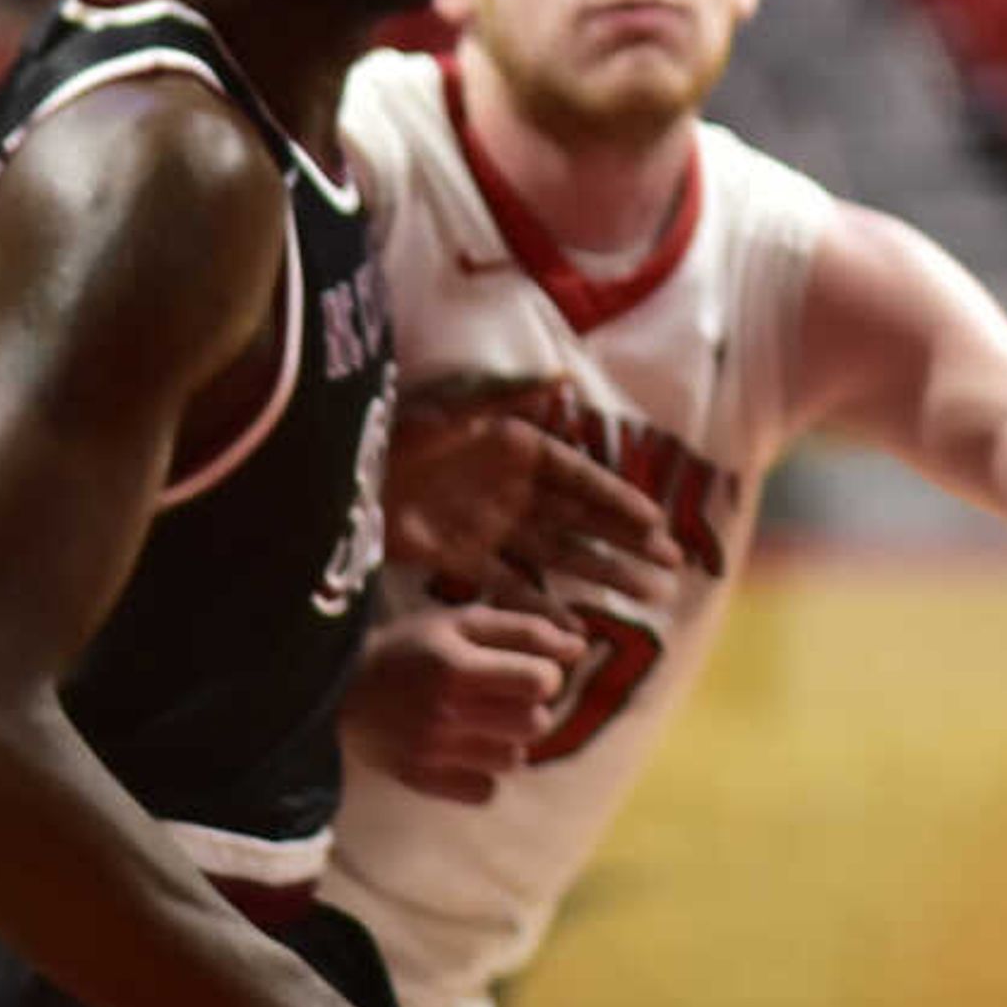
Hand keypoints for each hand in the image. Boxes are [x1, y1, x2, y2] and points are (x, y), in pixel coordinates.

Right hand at [340, 604, 584, 804]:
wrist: (333, 688)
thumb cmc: (408, 648)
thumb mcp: (461, 622)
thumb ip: (524, 630)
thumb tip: (580, 647)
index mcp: (457, 667)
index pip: (542, 682)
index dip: (546, 675)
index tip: (527, 670)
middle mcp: (445, 714)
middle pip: (535, 724)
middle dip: (531, 708)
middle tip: (505, 697)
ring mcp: (431, 752)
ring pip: (514, 760)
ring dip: (509, 741)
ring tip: (482, 723)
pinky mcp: (419, 780)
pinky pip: (484, 792)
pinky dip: (483, 774)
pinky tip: (466, 751)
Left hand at [386, 377, 682, 607]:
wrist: (334, 476)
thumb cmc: (392, 433)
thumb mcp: (448, 409)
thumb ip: (505, 396)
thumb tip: (563, 378)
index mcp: (517, 448)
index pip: (582, 479)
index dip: (620, 502)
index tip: (657, 524)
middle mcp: (512, 488)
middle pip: (583, 521)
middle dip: (629, 544)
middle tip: (672, 568)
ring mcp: (491, 525)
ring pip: (560, 555)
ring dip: (603, 576)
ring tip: (648, 598)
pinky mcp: (461, 557)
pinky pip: (511, 584)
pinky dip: (541, 605)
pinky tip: (574, 629)